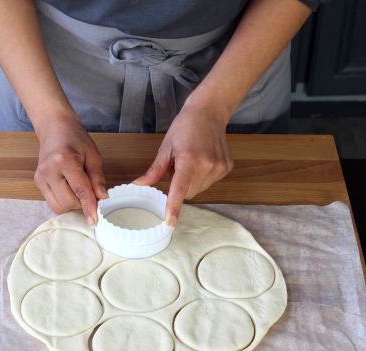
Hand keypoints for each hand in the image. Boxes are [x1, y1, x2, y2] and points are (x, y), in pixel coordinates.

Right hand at [34, 114, 107, 224]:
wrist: (54, 128)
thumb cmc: (75, 139)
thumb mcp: (93, 155)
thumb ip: (97, 178)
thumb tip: (102, 198)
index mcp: (64, 160)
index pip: (80, 190)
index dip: (89, 207)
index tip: (94, 220)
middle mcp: (49, 170)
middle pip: (68, 202)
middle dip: (82, 203)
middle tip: (90, 191)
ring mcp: (40, 177)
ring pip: (59, 206)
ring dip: (72, 204)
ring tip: (78, 188)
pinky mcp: (37, 182)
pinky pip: (52, 202)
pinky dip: (64, 201)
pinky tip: (69, 188)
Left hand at [133, 106, 232, 226]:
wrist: (210, 113)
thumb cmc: (185, 127)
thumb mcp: (166, 147)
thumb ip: (154, 170)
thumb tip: (138, 186)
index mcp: (189, 159)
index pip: (179, 189)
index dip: (173, 207)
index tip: (170, 222)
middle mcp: (207, 165)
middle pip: (188, 193)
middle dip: (180, 186)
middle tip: (178, 166)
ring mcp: (219, 167)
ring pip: (198, 190)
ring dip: (191, 182)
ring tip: (191, 161)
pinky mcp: (226, 168)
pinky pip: (209, 183)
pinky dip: (202, 177)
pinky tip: (202, 160)